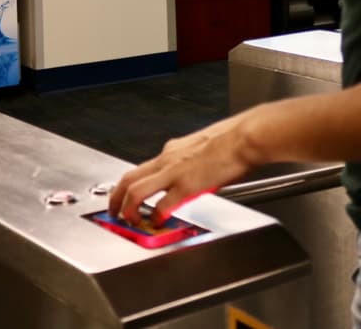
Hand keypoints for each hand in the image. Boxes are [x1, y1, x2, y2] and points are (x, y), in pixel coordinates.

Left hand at [108, 112, 259, 224]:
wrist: (245, 137)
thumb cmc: (233, 140)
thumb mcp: (203, 149)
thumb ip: (192, 163)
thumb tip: (195, 176)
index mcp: (172, 150)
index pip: (142, 169)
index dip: (131, 186)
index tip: (129, 197)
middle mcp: (167, 158)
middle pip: (128, 178)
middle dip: (116, 198)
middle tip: (114, 211)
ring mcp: (174, 172)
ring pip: (135, 190)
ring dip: (128, 209)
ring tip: (130, 221)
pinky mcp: (186, 185)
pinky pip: (161, 205)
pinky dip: (155, 217)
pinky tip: (158, 223)